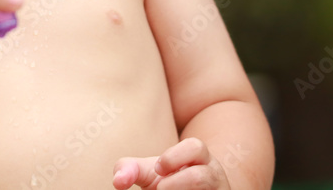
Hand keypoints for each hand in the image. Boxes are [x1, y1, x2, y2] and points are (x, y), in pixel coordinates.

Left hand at [113, 138, 231, 189]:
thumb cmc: (167, 182)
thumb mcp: (148, 173)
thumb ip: (130, 169)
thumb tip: (118, 181)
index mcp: (199, 158)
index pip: (195, 147)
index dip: (173, 157)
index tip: (158, 169)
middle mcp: (214, 175)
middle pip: (204, 175)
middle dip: (177, 183)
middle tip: (160, 188)